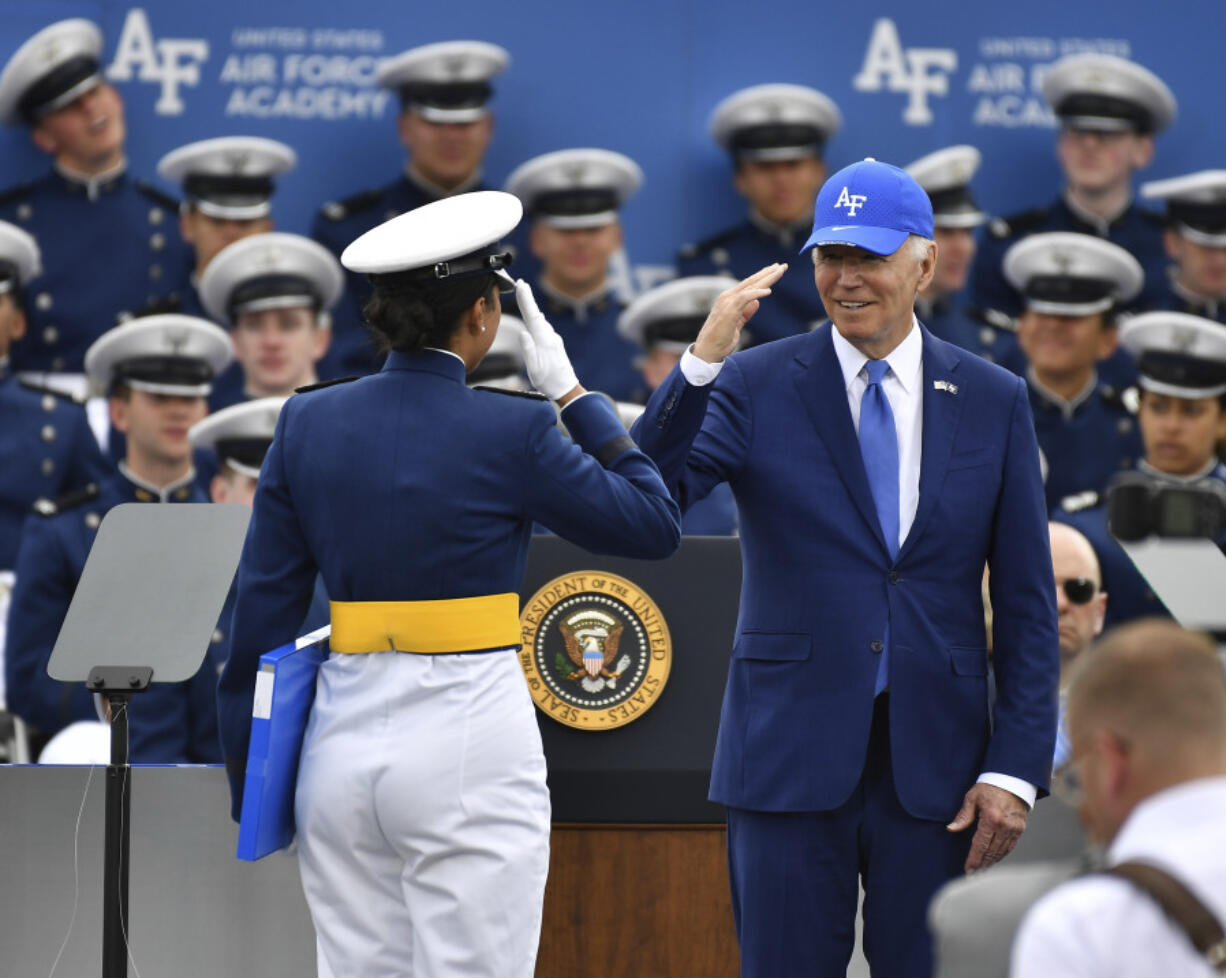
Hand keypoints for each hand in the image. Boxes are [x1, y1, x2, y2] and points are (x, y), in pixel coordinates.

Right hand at [515, 279, 580, 401]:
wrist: (567, 388)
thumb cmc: (549, 381)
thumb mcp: (535, 370)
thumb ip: (529, 351)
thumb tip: (523, 332)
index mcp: (544, 342)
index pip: (532, 317)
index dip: (526, 300)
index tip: (521, 286)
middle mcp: (550, 337)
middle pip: (535, 314)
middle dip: (527, 298)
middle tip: (521, 283)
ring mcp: (553, 339)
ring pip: (540, 320)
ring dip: (531, 306)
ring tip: (524, 293)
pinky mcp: (554, 343)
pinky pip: (543, 327)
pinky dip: (535, 317)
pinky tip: (533, 314)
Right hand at [691, 263, 786, 363]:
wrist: (708, 351)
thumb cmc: (720, 340)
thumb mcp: (737, 324)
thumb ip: (746, 313)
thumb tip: (757, 302)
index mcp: (729, 300)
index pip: (749, 285)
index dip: (763, 277)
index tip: (776, 271)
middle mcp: (728, 298)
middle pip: (752, 282)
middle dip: (768, 273)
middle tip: (783, 266)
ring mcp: (727, 303)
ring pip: (750, 286)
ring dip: (766, 278)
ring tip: (779, 271)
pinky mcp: (728, 311)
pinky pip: (745, 297)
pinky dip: (757, 293)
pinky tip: (768, 291)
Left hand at [947, 782, 1028, 872]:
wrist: (1012, 780)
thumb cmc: (989, 787)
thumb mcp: (972, 797)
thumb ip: (963, 816)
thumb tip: (951, 829)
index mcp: (991, 818)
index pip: (980, 845)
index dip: (974, 859)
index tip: (968, 870)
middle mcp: (1004, 826)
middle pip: (991, 852)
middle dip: (982, 865)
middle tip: (973, 875)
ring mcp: (1014, 829)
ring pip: (1001, 852)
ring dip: (991, 863)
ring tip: (982, 871)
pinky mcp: (1020, 829)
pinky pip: (1009, 847)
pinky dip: (1001, 855)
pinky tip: (994, 860)